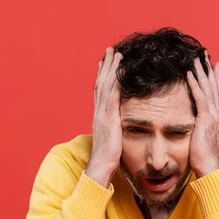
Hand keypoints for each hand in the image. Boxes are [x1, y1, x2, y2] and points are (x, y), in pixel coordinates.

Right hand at [86, 47, 122, 186]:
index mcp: (99, 117)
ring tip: (116, 54)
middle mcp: (98, 113)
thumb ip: (114, 131)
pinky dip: (115, 83)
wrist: (100, 168)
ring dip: (111, 69)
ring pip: (105, 86)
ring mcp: (102, 115)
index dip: (103, 76)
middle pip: (101, 84)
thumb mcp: (112, 140)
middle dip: (106, 66)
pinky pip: (112, 97)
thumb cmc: (108, 159)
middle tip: (110, 51)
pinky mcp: (109, 119)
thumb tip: (119, 127)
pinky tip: (120, 72)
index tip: (105, 63)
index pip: (100, 92)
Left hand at [187, 51, 218, 177]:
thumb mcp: (201, 138)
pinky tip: (189, 74)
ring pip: (207, 89)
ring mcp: (212, 116)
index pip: (215, 94)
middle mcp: (216, 114)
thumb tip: (195, 126)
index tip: (213, 66)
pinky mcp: (205, 120)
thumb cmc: (203, 157)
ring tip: (196, 58)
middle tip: (206, 55)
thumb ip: (199, 129)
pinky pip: (200, 98)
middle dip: (209, 70)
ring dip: (201, 72)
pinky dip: (195, 85)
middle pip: (214, 87)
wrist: (209, 167)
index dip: (214, 79)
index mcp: (216, 118)